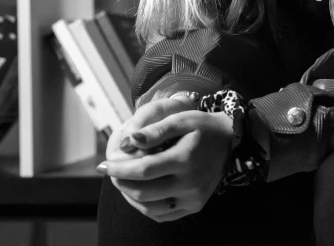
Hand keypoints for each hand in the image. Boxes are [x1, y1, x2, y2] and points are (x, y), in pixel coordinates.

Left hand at [99, 105, 233, 220]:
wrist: (231, 142)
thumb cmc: (203, 126)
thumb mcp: (180, 119)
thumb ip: (154, 130)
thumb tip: (127, 141)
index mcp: (185, 159)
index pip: (143, 170)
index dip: (119, 169)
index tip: (102, 165)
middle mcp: (190, 184)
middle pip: (143, 191)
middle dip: (120, 182)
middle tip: (109, 172)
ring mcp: (193, 199)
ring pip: (150, 207)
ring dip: (129, 196)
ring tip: (120, 181)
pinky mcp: (194, 206)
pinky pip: (162, 214)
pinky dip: (145, 206)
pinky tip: (138, 192)